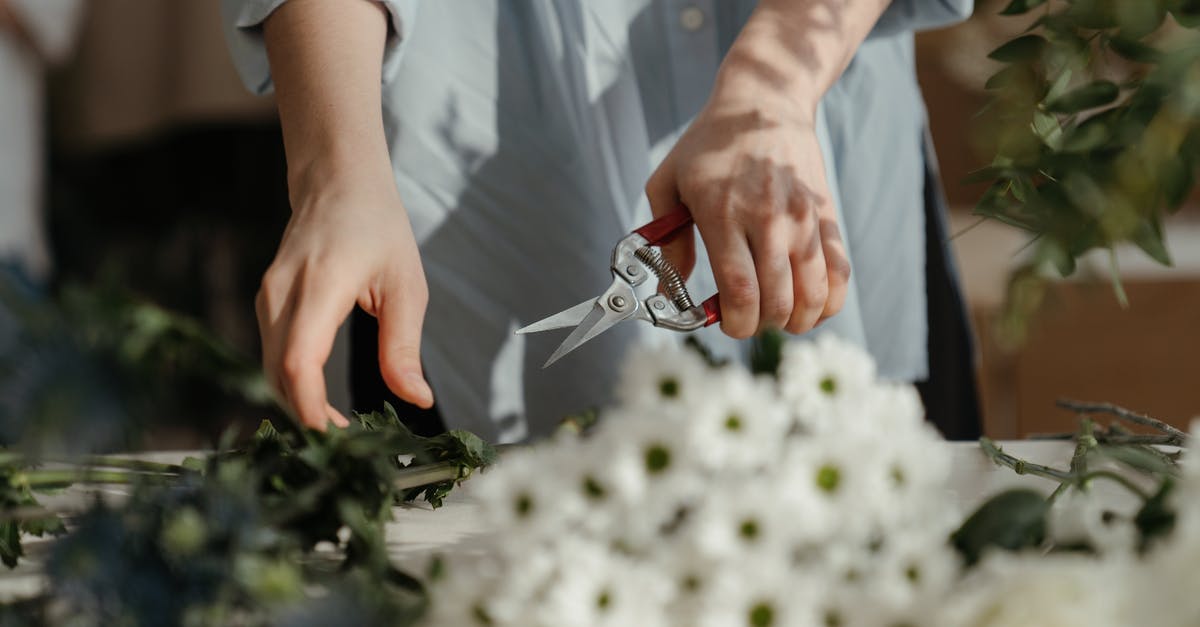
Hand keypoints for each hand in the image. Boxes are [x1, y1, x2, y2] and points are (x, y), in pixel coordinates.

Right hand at [257, 176, 432, 430]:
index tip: (336, 437)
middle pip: (278, 373)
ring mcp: (267, 297)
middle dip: (307, 417)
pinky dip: (292, 384)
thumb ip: (403, 346)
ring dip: (298, 403)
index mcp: (321, 285)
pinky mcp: (266, 303)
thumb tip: (417, 399)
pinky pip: (271, 354)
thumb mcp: (407, 285)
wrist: (336, 181)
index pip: (297, 359)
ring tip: (339, 429)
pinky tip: (320, 401)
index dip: (309, 406)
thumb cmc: (379, 228)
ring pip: (270, 368)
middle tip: (348, 446)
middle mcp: (282, 293)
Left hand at [645, 75, 849, 338]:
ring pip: (814, 295)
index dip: (736, 322)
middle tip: (747, 318)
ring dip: (796, 321)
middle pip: (778, 301)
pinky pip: (840, 273)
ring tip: (778, 315)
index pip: (740, 289)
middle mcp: (768, 219)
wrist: (764, 102)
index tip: (726, 323)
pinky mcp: (826, 216)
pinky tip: (810, 306)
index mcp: (723, 213)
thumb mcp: (668, 183)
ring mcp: (803, 218)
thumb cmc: (708, 146)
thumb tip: (672, 293)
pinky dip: (829, 302)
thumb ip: (667, 241)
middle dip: (761, 325)